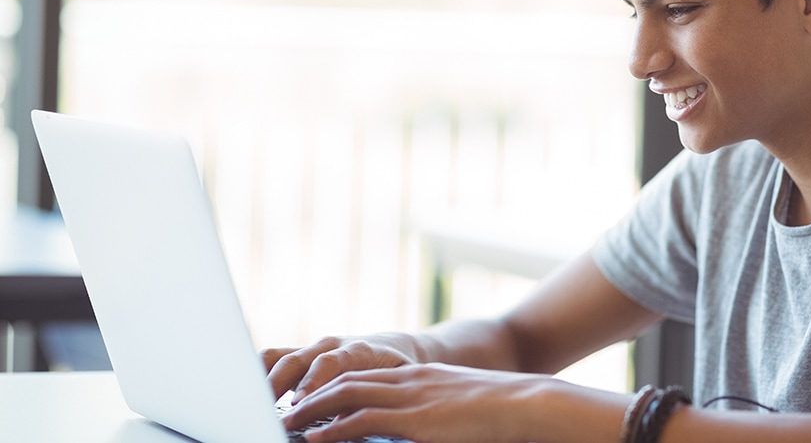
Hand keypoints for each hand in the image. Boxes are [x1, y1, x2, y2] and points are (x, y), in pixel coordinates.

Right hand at [261, 334, 419, 402]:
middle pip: (297, 359)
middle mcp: (332, 344)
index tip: (299, 403)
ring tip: (251, 403)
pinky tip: (252, 394)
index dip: (313, 382)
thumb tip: (348, 420)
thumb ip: (371, 397)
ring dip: (263, 378)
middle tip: (265, 409)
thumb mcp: (395, 383)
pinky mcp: (302, 353)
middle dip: (279, 384)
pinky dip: (260, 372)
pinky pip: (275, 358)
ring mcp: (314, 347)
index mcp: (359, 350)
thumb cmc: (398, 369)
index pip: (331, 362)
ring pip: (280, 356)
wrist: (397, 347)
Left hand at [282, 362, 550, 442]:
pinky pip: (363, 422)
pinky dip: (334, 429)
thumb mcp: (459, 403)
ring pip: (346, 398)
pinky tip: (315, 439)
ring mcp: (411, 398)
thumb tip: (422, 425)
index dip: (333, 385)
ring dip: (311, 410)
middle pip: (346, 380)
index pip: (364, 374)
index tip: (309, 396)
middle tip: (284, 408)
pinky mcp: (415, 421)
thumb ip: (432, 409)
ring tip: (286, 423)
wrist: (526, 404)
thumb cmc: (501, 410)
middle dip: (312, 394)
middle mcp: (409, 381)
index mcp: (419, 376)